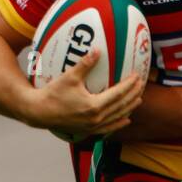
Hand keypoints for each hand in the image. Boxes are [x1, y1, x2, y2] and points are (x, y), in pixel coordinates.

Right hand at [25, 49, 144, 137]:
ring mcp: (92, 127)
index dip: (129, 85)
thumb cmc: (53, 93)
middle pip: (121, 106)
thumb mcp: (70, 77)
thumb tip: (98, 51)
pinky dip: (119, 123)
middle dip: (133, 95)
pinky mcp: (88, 130)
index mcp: (94, 106)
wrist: (39, 112)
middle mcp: (96, 118)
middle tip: (142, 85)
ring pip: (117, 118)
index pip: (118, 94)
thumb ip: (85, 64)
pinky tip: (125, 120)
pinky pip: (108, 128)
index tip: (137, 76)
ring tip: (138, 100)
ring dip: (129, 108)